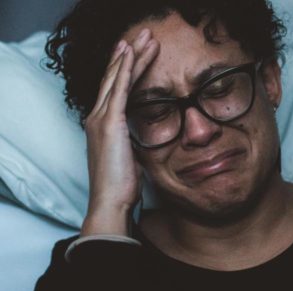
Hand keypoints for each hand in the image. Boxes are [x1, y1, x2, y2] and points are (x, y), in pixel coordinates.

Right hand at [81, 29, 158, 236]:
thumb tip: (143, 135)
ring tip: (144, 37)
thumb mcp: (130, 157)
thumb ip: (133, 141)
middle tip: (142, 36)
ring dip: (131, 56)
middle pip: (114, 78)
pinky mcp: (109, 123)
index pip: (114, 89)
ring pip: (117, 78)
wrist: (111, 202)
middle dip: (129, 55)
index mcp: (103, 125)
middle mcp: (97, 117)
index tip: (137, 53)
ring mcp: (101, 119)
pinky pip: (119, 89)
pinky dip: (126, 69)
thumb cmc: (122, 185)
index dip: (125, 69)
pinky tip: (132, 53)